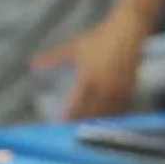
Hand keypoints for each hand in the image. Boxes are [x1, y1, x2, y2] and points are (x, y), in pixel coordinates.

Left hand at [32, 14, 146, 121]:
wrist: (128, 31)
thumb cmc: (100, 38)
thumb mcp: (75, 47)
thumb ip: (55, 58)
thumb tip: (34, 65)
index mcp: (89, 77)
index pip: (77, 104)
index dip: (69, 117)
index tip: (61, 125)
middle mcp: (104, 87)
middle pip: (92, 114)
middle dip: (83, 124)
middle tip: (73, 132)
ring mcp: (119, 90)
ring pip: (108, 115)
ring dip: (98, 123)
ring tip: (88, 130)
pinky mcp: (130, 90)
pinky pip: (121, 110)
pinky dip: (112, 117)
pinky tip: (106, 121)